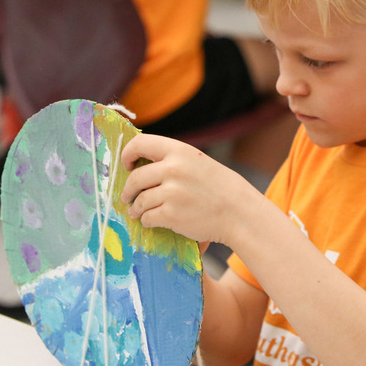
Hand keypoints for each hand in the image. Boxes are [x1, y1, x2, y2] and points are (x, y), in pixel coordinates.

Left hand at [120, 134, 261, 244]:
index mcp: (179, 151)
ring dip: (136, 209)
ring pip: (139, 201)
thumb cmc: (219, 188)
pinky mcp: (171, 215)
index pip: (140, 144)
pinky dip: (147, 221)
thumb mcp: (198, 162)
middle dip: (128, 190)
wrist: (239, 212)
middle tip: (128, 196)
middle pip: (135, 178)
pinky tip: (152, 221)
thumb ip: (173, 161)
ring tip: (137, 212)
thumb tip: (140, 166)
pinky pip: (147, 218)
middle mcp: (173, 169)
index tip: (127, 165)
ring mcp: (172, 193)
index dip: (127, 155)